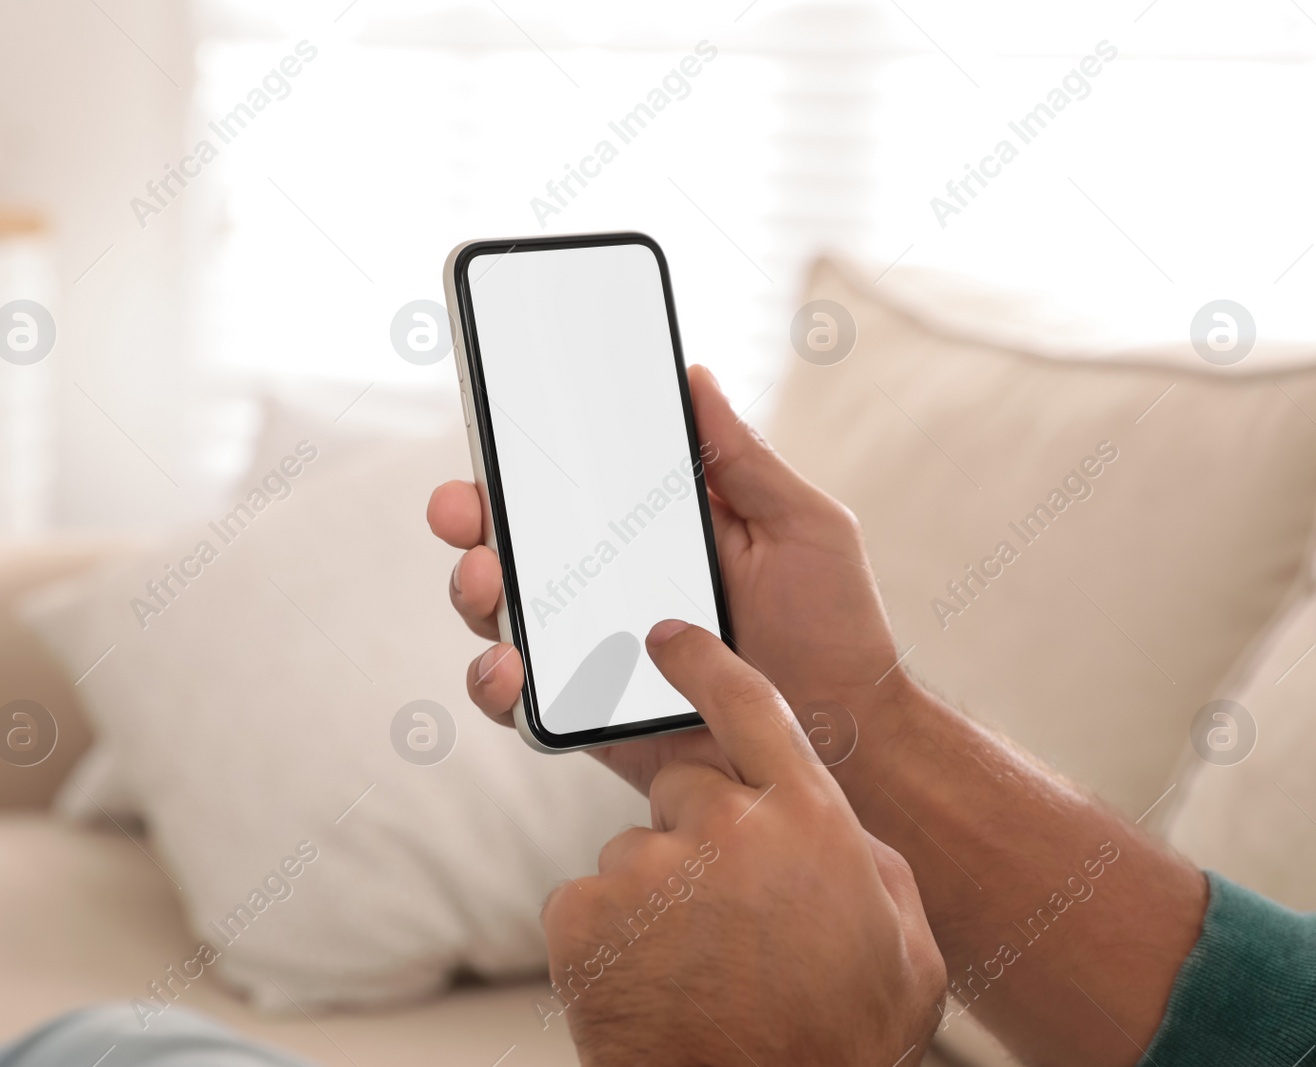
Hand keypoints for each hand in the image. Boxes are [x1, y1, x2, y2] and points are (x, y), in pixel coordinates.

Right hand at [426, 365, 906, 792]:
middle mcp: (612, 587)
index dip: (519, 461)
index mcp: (654, 534)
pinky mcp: (589, 716)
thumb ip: (743, 459)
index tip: (493, 432)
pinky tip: (506, 667)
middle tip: (463, 509)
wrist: (852, 738)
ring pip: (502, 617)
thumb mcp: (801, 525)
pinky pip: (522, 702)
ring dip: (474, 592)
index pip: (569, 488)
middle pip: (516, 545)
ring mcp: (594, 652)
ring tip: (485, 581)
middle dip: (471, 519)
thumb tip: (694, 376)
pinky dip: (495, 684)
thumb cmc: (837, 629)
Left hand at [538, 621, 944, 1065]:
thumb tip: (843, 832)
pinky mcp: (584, 915)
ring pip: (634, 852)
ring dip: (653, 895)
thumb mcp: (904, 945)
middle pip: (685, 785)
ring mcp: (647, 869)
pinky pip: (587, 902)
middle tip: (722, 911)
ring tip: (694, 967)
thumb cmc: (841, 1041)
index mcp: (808, 819)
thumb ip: (869, 863)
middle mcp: (725, 827)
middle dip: (695, 832)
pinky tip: (650, 984)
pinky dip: (607, 938)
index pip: (749, 703)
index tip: (667, 637)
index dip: (704, 662)